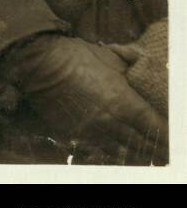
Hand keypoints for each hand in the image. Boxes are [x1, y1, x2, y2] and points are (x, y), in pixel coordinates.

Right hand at [0, 33, 166, 164]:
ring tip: (136, 146)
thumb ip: (133, 68)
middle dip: (152, 145)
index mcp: (124, 103)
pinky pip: (98, 150)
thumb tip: (147, 73)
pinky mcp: (73, 134)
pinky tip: (113, 146)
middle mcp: (110, 122)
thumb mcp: (111, 56)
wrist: (38, 62)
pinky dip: (109, 150)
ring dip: (131, 150)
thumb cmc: (76, 55)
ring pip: (120, 151)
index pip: (155, 127)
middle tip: (157, 143)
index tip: (169, 131)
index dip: (166, 131)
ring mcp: (91, 131)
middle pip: (141, 144)